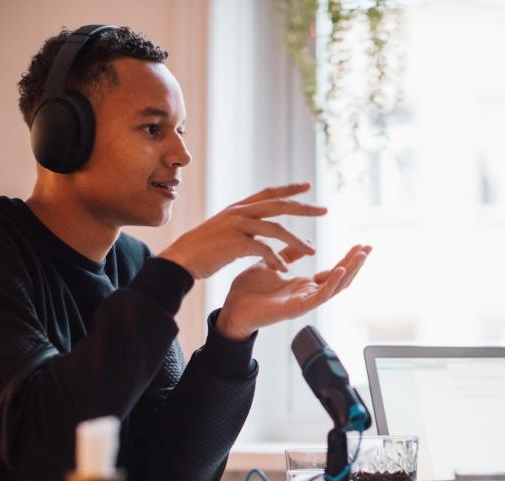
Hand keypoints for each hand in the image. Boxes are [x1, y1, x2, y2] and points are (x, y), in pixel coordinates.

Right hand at [158, 183, 324, 278]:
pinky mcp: (235, 243)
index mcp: (238, 208)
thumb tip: (256, 227)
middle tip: (324, 210)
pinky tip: (285, 269)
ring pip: (276, 229)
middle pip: (279, 205)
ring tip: (312, 252)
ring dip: (296, 241)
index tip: (308, 186)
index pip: (269, 193)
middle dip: (304, 208)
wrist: (180, 260)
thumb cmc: (203, 250)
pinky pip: (263, 250)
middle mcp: (240, 212)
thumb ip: (242, 226)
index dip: (289, 189)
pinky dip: (276, 259)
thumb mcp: (224, 231)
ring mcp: (237, 226)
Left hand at [215, 244, 370, 340]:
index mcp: (303, 286)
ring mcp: (304, 302)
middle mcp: (307, 294)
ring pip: (335, 288)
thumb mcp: (271, 264)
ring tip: (361, 255)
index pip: (333, 272)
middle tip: (368, 248)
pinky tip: (340, 270)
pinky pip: (319, 297)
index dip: (347, 259)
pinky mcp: (296, 308)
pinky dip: (331, 284)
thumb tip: (306, 244)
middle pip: (340, 279)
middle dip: (355, 264)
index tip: (360, 245)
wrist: (231, 309)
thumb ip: (289, 255)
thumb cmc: (248, 291)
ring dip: (350, 271)